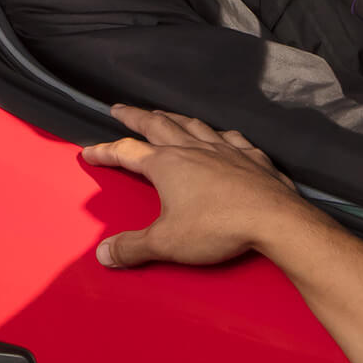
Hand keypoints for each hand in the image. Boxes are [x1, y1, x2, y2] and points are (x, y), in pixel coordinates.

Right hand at [82, 105, 306, 268]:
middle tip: (121, 108)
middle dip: (136, 116)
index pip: (127, 152)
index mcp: (168, 165)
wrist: (274, 219)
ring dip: (174, 118)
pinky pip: (231, 138)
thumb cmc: (217, 228)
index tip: (88, 151)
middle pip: (159, 125)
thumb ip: (132, 247)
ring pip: (194, 126)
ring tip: (164, 115)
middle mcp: (194, 149)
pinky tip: (221, 136)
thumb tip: (102, 254)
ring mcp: (226, 149)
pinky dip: (220, 134)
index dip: (105, 151)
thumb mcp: (166, 243)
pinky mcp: (252, 157)